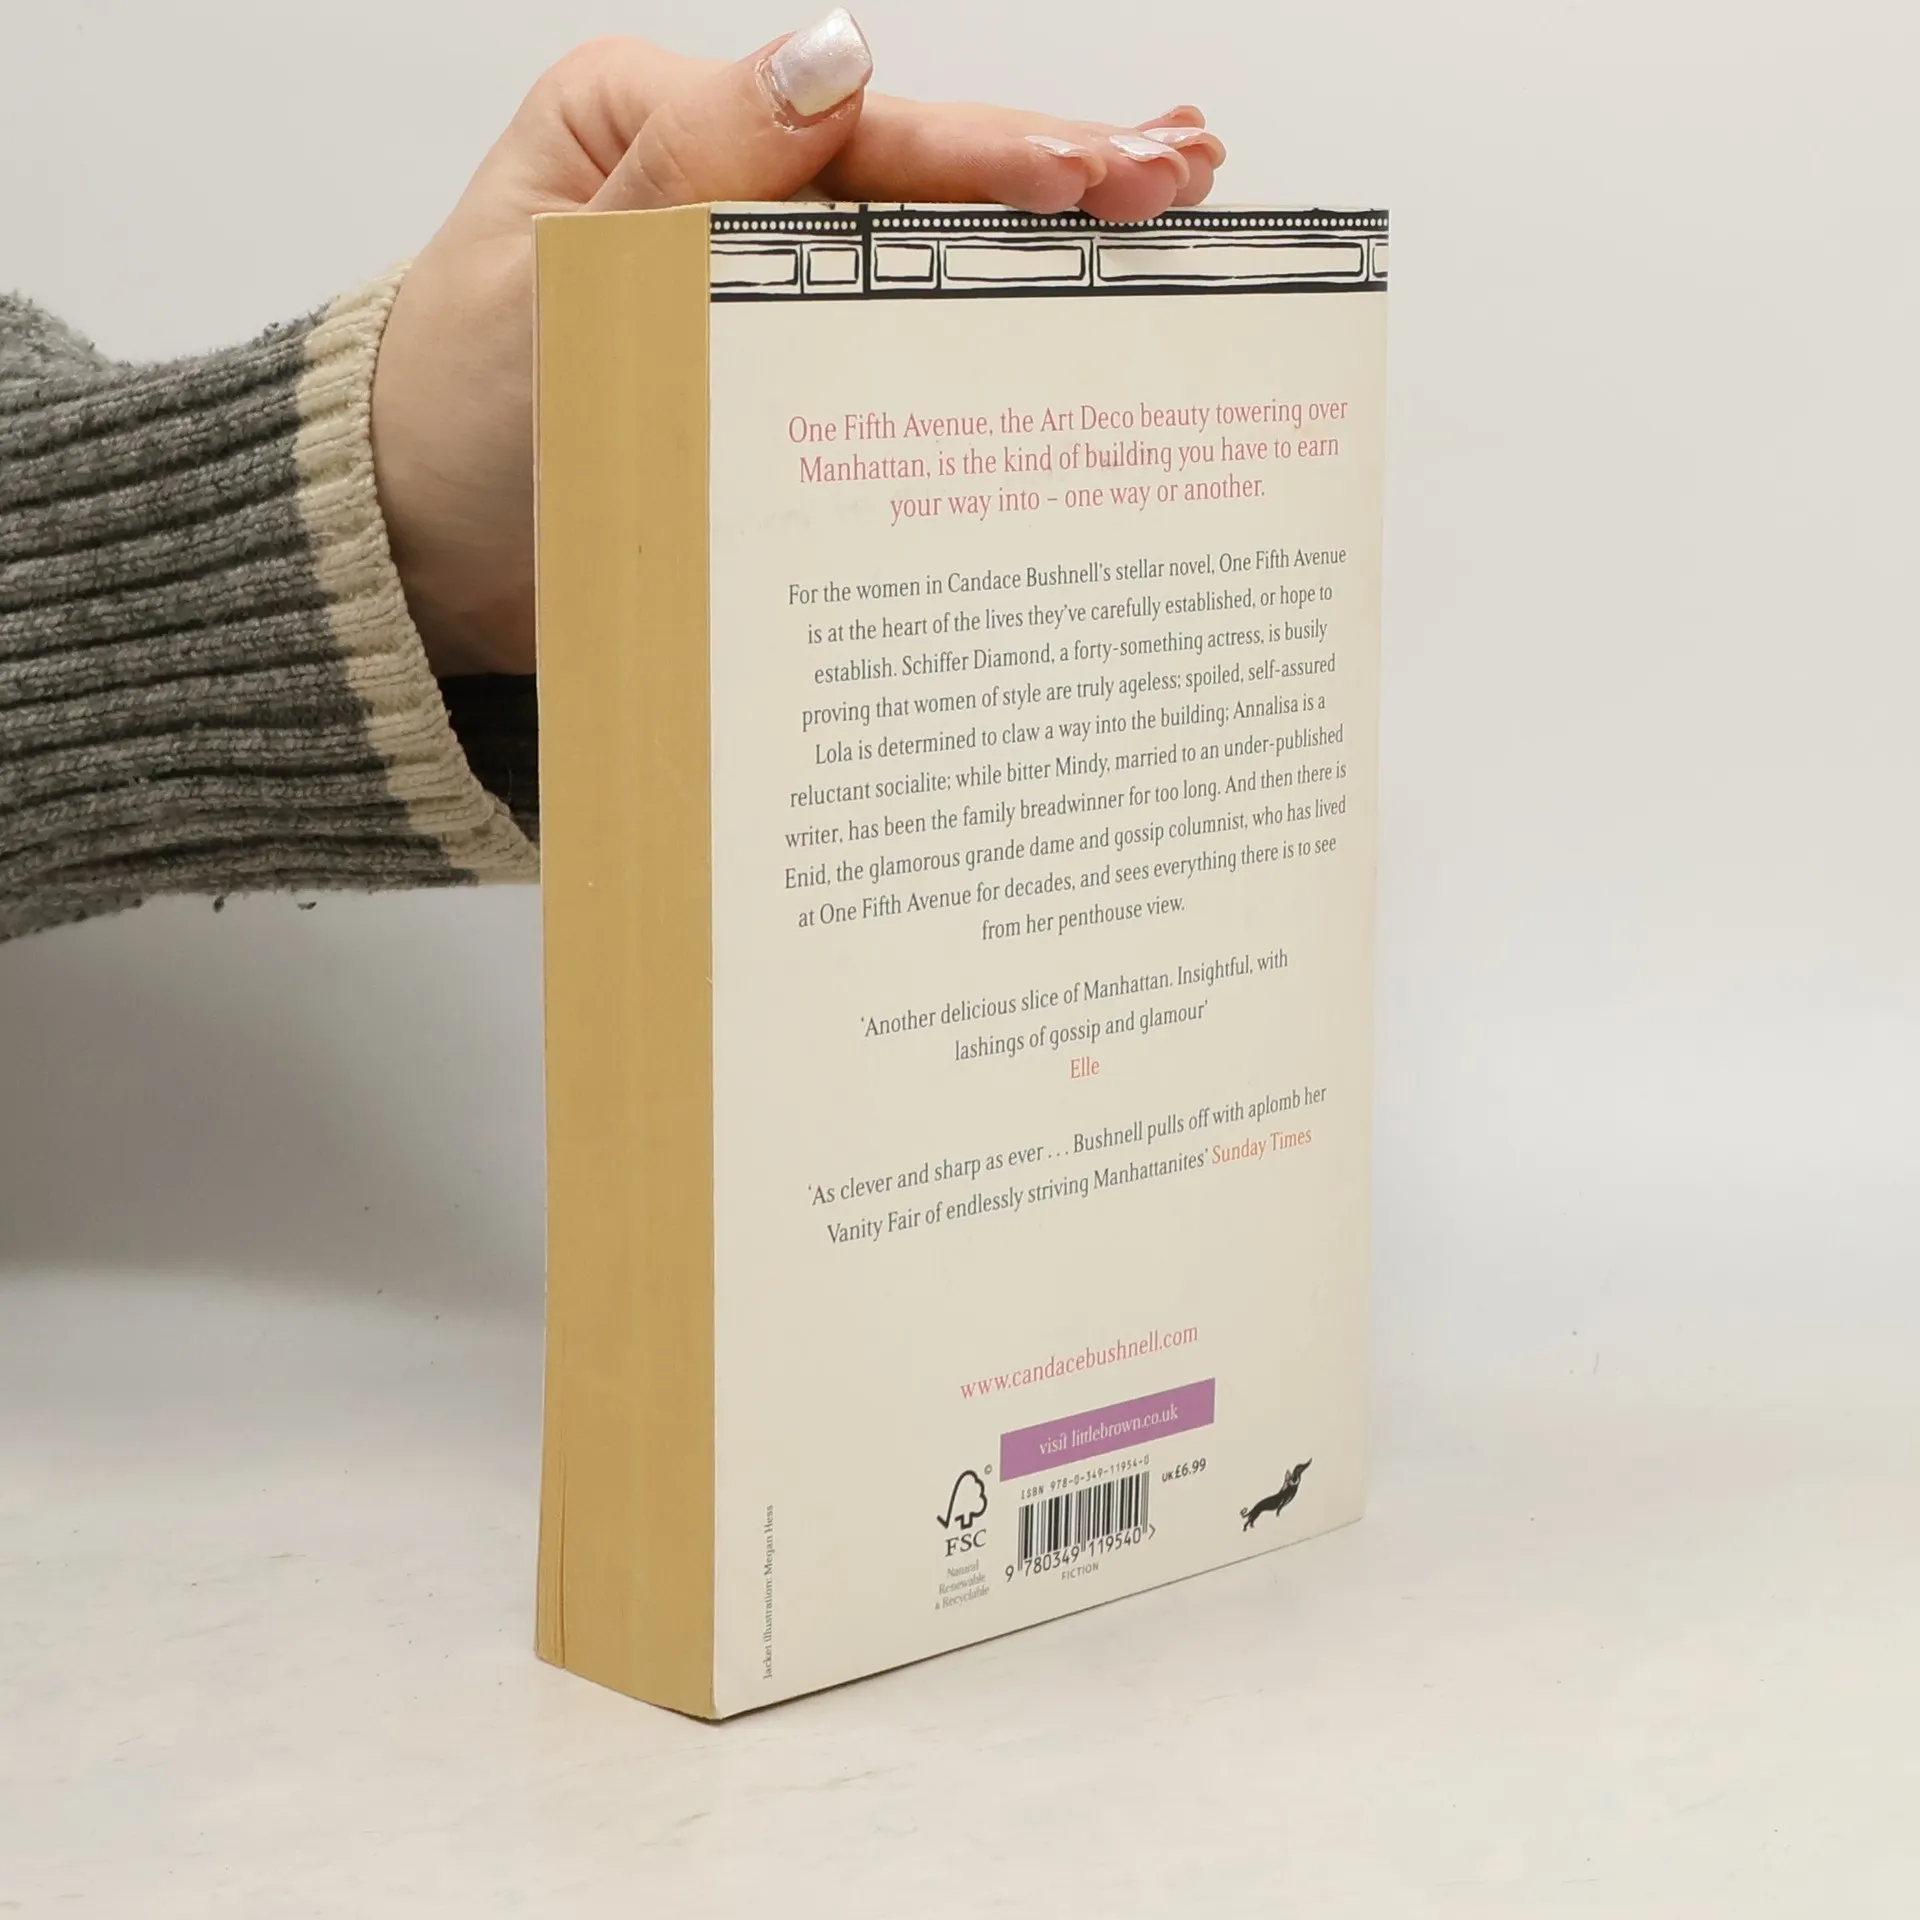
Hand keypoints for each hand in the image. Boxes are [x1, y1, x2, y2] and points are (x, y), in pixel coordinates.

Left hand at [369, 11, 1225, 676]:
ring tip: (1177, 193)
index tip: (1096, 171)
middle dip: (1055, 169)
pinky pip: (896, 333)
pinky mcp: (781, 373)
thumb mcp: (550, 285)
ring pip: (924, 244)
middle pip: (911, 173)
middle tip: (1184, 170)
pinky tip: (1077, 294)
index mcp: (657, 130)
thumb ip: (689, 178)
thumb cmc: (459, 424)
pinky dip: (990, 312)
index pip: (848, 135)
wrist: (425, 559)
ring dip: (1049, 229)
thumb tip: (829, 58)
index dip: (984, 155)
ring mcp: (762, 285)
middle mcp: (724, 192)